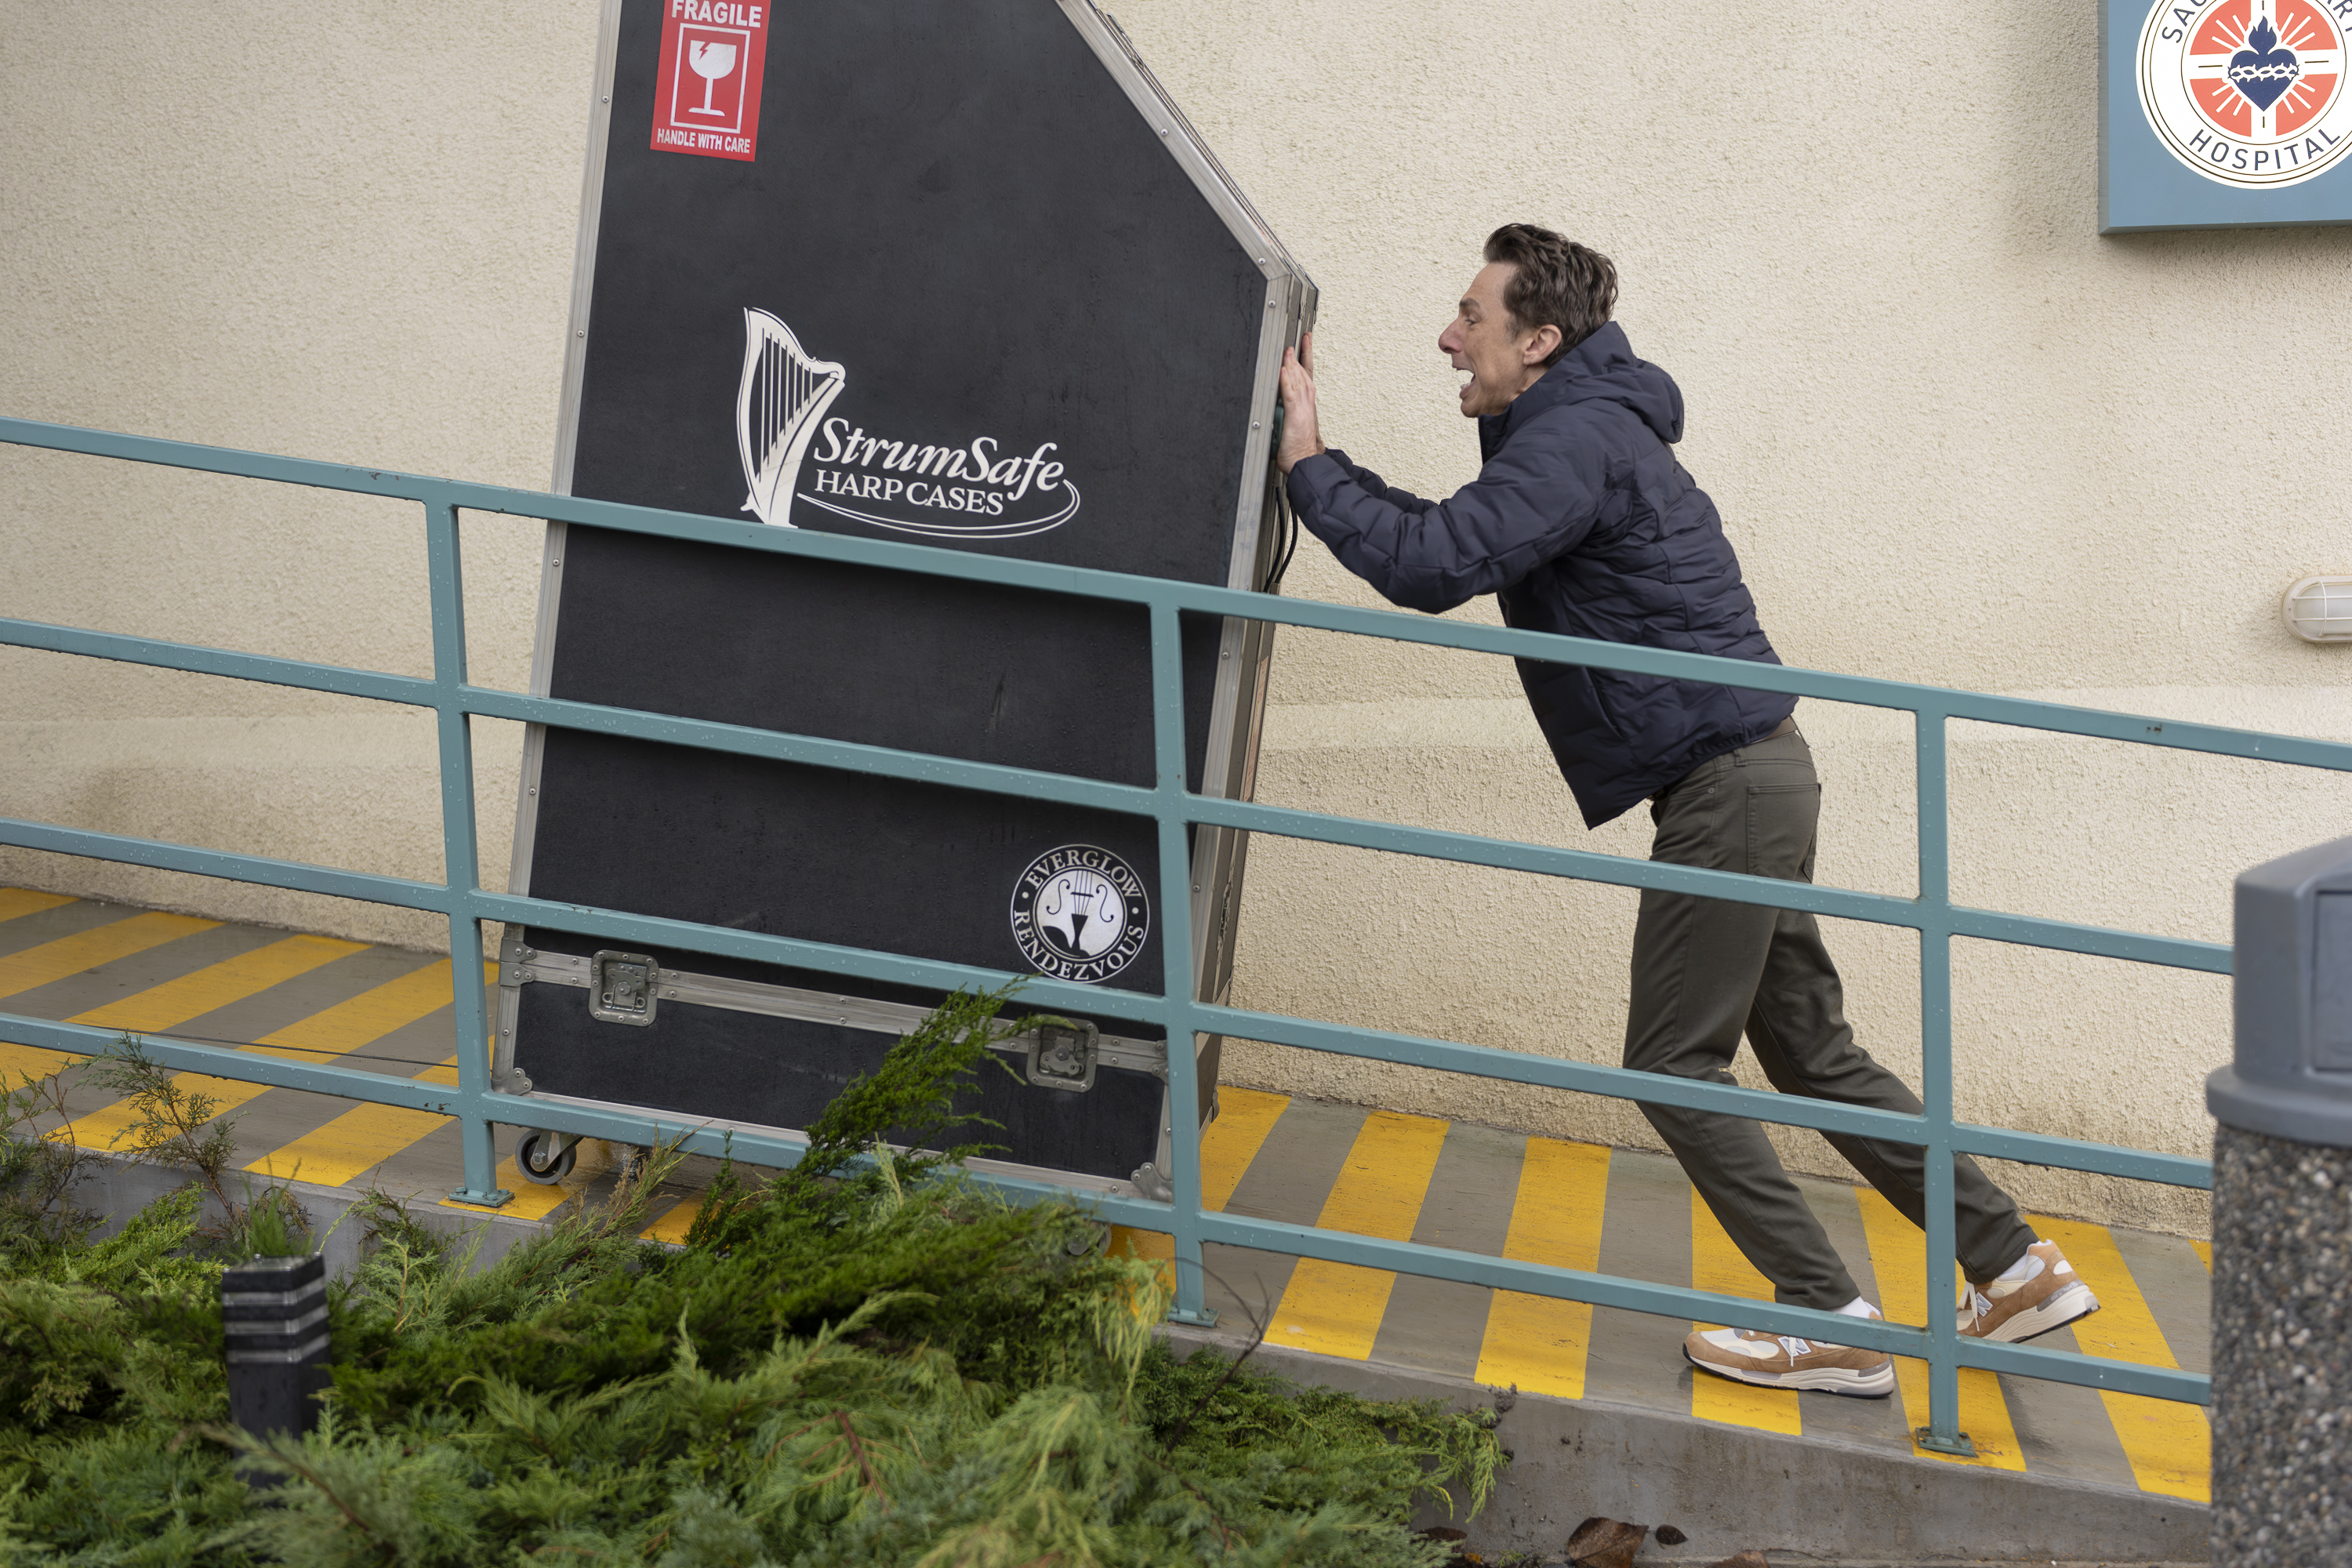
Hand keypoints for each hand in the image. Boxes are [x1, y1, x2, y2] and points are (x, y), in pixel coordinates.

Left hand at [1276, 332, 1323, 474]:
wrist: (1306, 462)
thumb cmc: (1300, 449)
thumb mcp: (1294, 426)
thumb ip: (1289, 412)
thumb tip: (1279, 406)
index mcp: (1307, 405)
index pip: (1307, 376)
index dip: (1306, 358)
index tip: (1305, 343)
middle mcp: (1307, 404)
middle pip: (1304, 374)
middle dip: (1301, 355)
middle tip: (1300, 339)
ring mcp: (1302, 409)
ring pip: (1298, 381)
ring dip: (1293, 364)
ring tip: (1289, 349)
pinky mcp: (1295, 416)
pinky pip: (1290, 395)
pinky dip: (1287, 381)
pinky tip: (1283, 370)